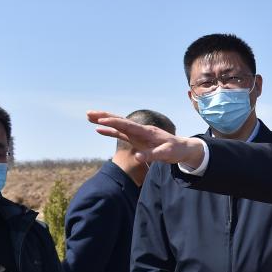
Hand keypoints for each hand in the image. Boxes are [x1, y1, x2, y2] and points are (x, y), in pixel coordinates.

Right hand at [87, 111, 205, 168]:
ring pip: (118, 125)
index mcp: (147, 132)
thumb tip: (137, 158)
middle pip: (120, 121)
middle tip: (88, 113)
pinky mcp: (136, 139)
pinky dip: (110, 130)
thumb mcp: (166, 154)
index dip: (114, 123)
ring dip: (104, 121)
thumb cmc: (175, 150)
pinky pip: (120, 133)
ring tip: (89, 117)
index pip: (128, 126)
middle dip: (104, 116)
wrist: (182, 148)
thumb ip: (152, 155)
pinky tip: (98, 129)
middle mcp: (140, 130)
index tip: (101, 120)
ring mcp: (137, 134)